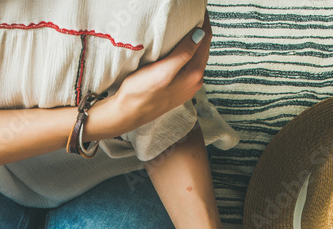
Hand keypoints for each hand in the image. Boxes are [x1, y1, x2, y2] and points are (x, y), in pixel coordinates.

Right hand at [91, 15, 211, 137]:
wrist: (127, 114)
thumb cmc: (141, 93)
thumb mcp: (163, 70)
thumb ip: (184, 53)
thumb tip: (200, 34)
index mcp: (194, 75)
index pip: (205, 39)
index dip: (202, 21)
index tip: (196, 8)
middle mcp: (195, 82)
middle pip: (203, 48)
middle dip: (199, 30)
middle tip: (192, 14)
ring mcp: (188, 87)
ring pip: (196, 57)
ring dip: (193, 42)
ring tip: (186, 27)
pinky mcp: (179, 89)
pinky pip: (188, 66)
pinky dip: (187, 54)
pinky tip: (179, 48)